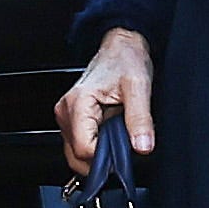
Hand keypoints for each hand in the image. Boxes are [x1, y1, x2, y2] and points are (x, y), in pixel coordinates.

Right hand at [59, 28, 157, 173]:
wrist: (120, 47)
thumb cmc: (125, 60)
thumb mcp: (138, 87)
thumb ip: (140, 119)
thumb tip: (142, 146)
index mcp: (78, 103)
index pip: (85, 149)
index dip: (107, 157)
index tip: (126, 150)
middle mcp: (66, 111)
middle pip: (77, 156)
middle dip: (102, 159)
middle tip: (123, 143)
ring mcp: (66, 117)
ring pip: (76, 154)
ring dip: (99, 153)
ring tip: (117, 134)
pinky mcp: (71, 120)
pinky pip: (79, 144)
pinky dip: (96, 147)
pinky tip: (109, 133)